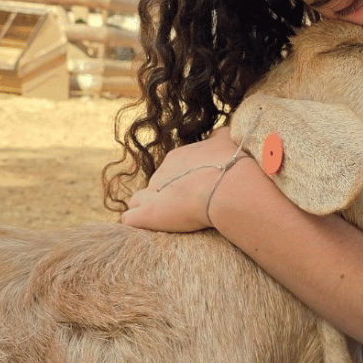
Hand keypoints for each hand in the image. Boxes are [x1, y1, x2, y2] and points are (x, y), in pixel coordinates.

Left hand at [121, 127, 260, 231]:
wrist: (230, 188)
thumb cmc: (232, 164)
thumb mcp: (227, 141)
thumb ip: (219, 136)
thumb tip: (219, 133)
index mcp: (178, 157)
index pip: (171, 168)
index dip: (181, 180)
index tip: (194, 190)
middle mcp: (161, 172)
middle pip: (156, 184)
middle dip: (165, 194)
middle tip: (184, 206)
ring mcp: (152, 193)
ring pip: (138, 200)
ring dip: (146, 208)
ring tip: (162, 219)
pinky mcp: (148, 214)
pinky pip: (130, 219)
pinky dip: (137, 223)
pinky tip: (147, 229)